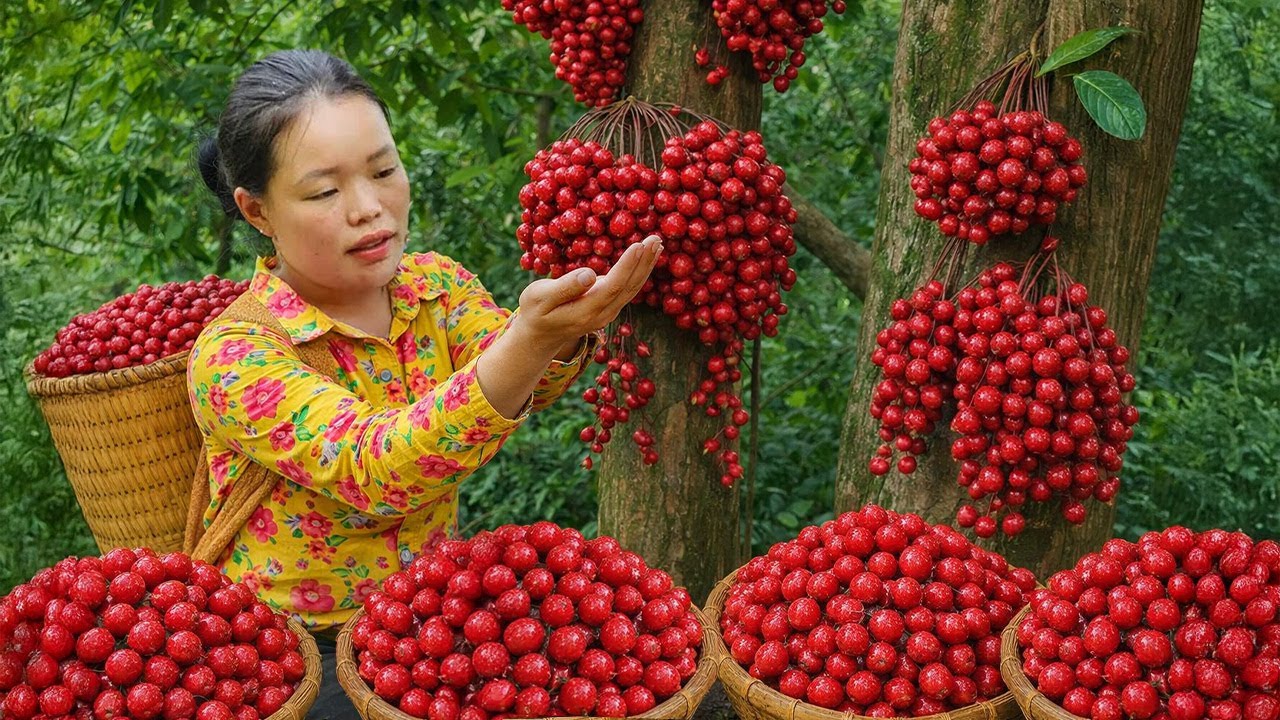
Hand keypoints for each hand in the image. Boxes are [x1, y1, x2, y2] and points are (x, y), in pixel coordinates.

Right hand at [514, 235, 662, 353]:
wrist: (539, 336)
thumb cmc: (536, 311)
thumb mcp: (540, 297)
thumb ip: (565, 287)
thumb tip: (590, 274)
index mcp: (586, 310)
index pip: (613, 286)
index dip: (627, 266)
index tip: (639, 245)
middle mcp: (603, 314)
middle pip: (629, 287)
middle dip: (644, 262)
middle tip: (656, 238)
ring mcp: (608, 313)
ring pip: (632, 288)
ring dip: (646, 266)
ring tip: (656, 245)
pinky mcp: (609, 307)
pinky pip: (628, 288)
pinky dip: (639, 271)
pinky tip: (645, 258)